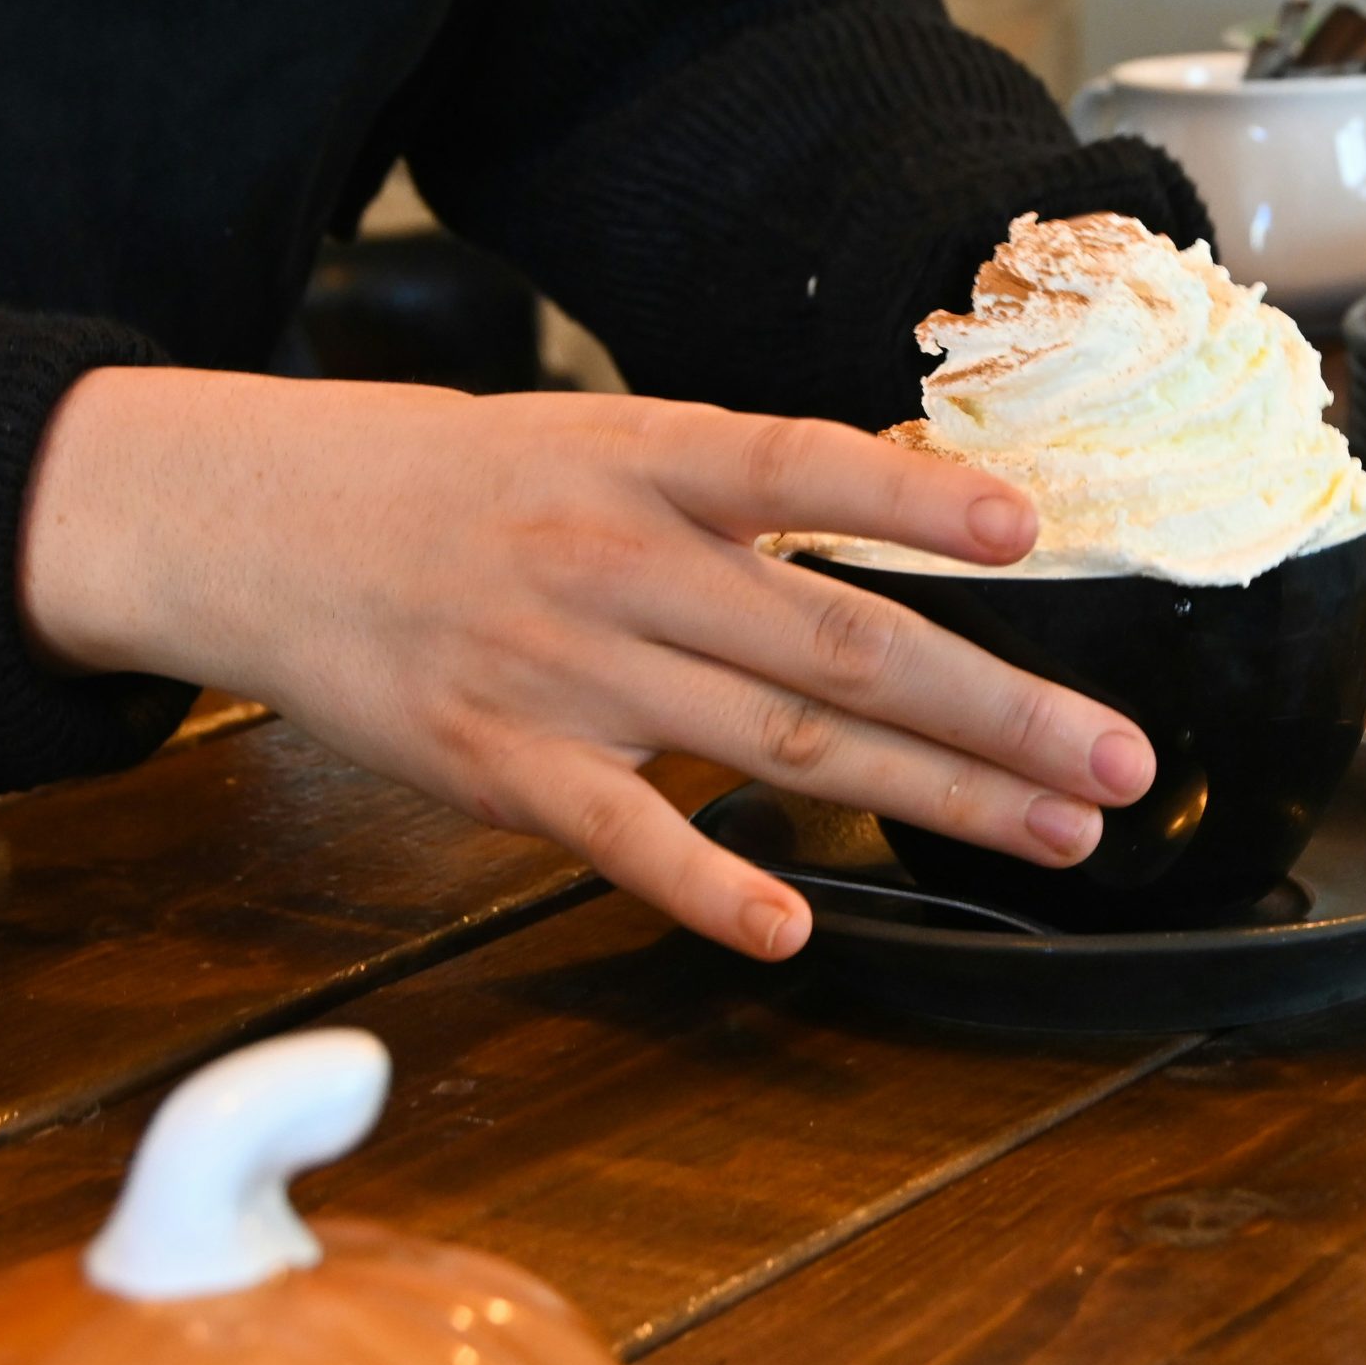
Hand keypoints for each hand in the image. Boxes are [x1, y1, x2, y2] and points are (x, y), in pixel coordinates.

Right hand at [18, 370, 1155, 958]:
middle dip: (999, 708)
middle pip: (839, 639)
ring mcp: (562, 667)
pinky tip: (789, 928)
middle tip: (1120, 760)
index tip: (1030, 533)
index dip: (914, 499)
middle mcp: (620, 558)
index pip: (802, 468)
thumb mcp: (589, 436)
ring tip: (1051, 835)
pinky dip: (704, 880)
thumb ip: (726, 495)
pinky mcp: (497, 762)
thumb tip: (882, 540)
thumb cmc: (444, 480)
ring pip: (775, 738)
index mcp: (647, 458)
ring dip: (930, 796)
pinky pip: (618, 832)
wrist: (245, 520)